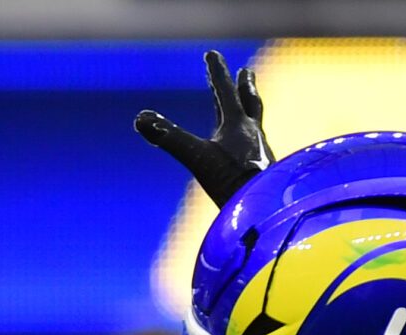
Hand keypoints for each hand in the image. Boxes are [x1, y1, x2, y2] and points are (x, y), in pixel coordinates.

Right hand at [135, 49, 270, 206]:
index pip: (225, 92)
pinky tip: (252, 153)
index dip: (216, 72)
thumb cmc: (232, 181)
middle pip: (249, 103)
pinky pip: (258, 150)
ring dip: (251, 113)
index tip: (212, 54)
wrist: (265, 209)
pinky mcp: (265, 172)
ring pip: (256, 125)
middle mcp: (253, 134)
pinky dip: (252, 142)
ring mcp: (261, 152)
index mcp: (238, 125)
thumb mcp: (195, 158)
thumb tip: (140, 119)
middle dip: (244, 86)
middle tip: (246, 72)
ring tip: (249, 111)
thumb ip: (168, 138)